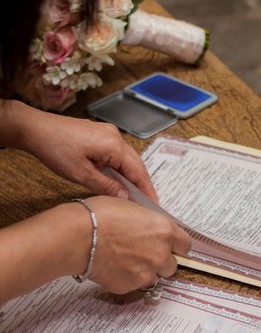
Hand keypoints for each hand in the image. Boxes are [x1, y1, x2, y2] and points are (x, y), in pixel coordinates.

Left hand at [15, 104, 157, 200]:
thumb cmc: (54, 149)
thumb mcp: (81, 174)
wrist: (34, 129)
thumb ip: (106, 186)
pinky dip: (121, 166)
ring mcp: (108, 133)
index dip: (146, 188)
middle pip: (136, 163)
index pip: (137, 171)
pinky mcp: (100, 133)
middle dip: (142, 182)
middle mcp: (115, 136)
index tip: (154, 203)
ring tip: (134, 192)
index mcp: (114, 145)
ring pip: (127, 158)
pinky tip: (118, 177)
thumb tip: (125, 196)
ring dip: (131, 174)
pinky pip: (117, 152)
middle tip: (147, 200)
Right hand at [81, 196, 191, 293]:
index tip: (169, 245)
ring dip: (145, 270)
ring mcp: (146, 272)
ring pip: (154, 276)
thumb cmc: (99, 216)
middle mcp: (160, 254)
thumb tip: (152, 226)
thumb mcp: (132, 207)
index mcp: (164, 231)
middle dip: (160, 260)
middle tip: (143, 252)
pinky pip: (135, 284)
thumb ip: (150, 221)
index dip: (175, 245)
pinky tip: (115, 267)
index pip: (185, 245)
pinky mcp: (130, 286)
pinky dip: (128, 278)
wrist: (76, 237)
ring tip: (126, 260)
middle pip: (171, 264)